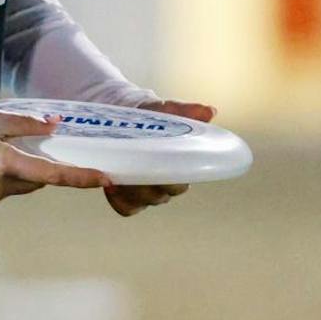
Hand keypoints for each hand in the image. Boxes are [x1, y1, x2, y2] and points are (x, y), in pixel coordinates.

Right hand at [0, 104, 110, 208]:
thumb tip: (56, 126)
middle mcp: (2, 186)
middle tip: (23, 144)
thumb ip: (27, 123)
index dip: (82, 177)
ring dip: (18, 170)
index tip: (106, 179)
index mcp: (7, 164)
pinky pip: (2, 189)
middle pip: (36, 179)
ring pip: (19, 185)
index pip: (54, 174)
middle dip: (37, 165)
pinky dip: (2, 176)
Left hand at [102, 99, 214, 216]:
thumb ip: (186, 112)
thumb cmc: (152, 118)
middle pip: (160, 196)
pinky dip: (118, 199)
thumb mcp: (167, 111)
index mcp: (180, 169)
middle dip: (146, 187)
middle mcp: (164, 185)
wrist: (126, 121)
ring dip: (130, 192)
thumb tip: (210, 111)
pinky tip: (110, 184)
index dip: (170, 181)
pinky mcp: (127, 197)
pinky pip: (126, 208)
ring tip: (117, 177)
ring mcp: (145, 193)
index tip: (158, 170)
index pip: (180, 184)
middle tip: (133, 173)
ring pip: (142, 202)